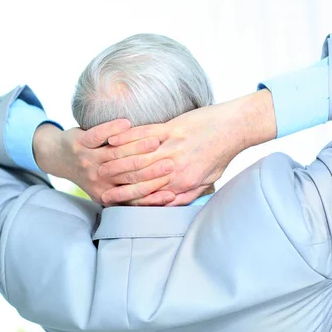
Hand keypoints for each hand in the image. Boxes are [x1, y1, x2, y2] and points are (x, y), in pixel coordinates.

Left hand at [32, 121, 176, 205]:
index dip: (155, 194)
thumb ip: (134, 195)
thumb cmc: (93, 172)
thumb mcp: (108, 189)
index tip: (174, 187)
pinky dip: (113, 129)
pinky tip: (127, 123)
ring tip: (156, 142)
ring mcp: (87, 161)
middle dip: (152, 170)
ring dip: (137, 148)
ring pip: (116, 155)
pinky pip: (98, 135)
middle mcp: (97, 180)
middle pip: (129, 176)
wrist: (58, 156)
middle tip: (172, 163)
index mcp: (107, 193)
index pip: (135, 196)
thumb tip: (169, 200)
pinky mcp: (79, 143)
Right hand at [100, 90, 276, 205]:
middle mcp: (174, 168)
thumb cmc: (222, 154)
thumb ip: (188, 194)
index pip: (149, 193)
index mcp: (182, 182)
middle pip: (139, 176)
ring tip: (99, 160)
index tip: (109, 197)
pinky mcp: (172, 128)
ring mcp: (172, 147)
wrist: (234, 128)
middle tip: (97, 179)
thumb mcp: (208, 180)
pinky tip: (114, 138)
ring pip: (138, 156)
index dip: (128, 196)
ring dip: (117, 159)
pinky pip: (145, 133)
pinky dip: (127, 136)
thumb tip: (170, 203)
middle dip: (116, 179)